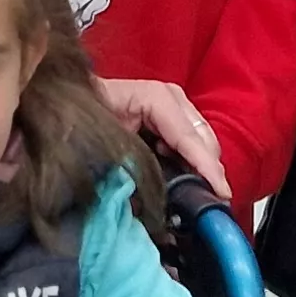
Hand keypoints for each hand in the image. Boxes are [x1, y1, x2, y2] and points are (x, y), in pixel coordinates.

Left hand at [96, 77, 230, 195]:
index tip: (221, 192)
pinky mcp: (172, 116)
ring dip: (201, 167)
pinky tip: (182, 177)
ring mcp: (173, 104)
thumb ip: (131, 166)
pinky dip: (192, 162)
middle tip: (210, 200)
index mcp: (154, 96)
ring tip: (193, 192)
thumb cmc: (84, 120)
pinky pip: (192, 142)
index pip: (188, 135)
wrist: (74, 109)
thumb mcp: (105, 143)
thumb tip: (152, 200)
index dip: (206, 166)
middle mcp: (169, 96)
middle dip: (209, 169)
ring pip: (203, 140)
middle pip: (203, 137)